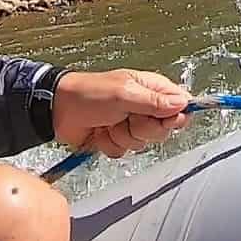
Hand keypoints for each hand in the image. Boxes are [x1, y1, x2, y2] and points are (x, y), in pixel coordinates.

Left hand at [52, 69, 191, 157]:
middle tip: (126, 117)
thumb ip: (154, 101)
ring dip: (123, 136)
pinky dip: (110, 145)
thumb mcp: (124, 94)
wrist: (58, 110)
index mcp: (150, 89)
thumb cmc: (89, 93)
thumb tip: (182, 103)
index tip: (163, 119)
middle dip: (142, 128)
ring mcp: (130, 125)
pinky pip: (124, 151)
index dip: (175, 116)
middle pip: (163, 129)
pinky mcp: (117, 139)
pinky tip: (101, 132)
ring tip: (109, 123)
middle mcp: (144, 107)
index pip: (179, 104)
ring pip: (142, 143)